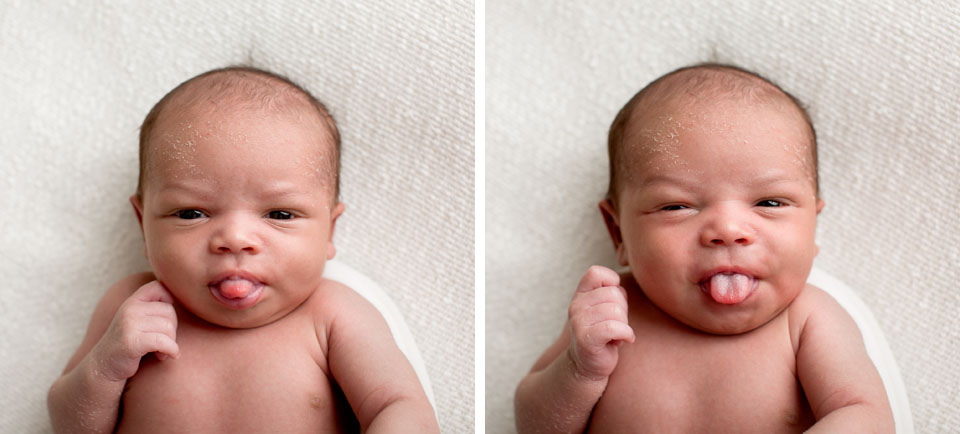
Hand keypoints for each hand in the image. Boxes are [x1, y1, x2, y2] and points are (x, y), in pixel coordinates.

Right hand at [91, 281, 178, 381]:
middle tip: (164, 343)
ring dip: (171, 343)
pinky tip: (167, 356)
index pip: (157, 286)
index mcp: (132, 302)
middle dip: (172, 330)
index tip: (166, 317)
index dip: (169, 298)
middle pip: (169, 311)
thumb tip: (178, 300)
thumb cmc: (128, 344)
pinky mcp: (131, 341)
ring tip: (161, 352)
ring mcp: (129, 324)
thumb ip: (151, 309)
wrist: (103, 367)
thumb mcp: (136, 321)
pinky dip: (171, 350)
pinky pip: (163, 342)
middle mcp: (129, 309)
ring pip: (168, 327)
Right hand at [567, 266, 634, 380]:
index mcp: (580, 295)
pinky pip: (615, 328)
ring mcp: (579, 322)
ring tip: (617, 334)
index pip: (596, 273)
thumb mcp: (604, 309)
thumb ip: (610, 292)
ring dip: (624, 325)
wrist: (587, 366)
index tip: (614, 301)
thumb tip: (619, 283)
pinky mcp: (586, 339)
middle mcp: (576, 305)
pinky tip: (623, 341)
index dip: (612, 282)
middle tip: (617, 325)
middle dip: (624, 310)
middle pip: (614, 293)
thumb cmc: (603, 335)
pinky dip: (626, 335)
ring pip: (616, 311)